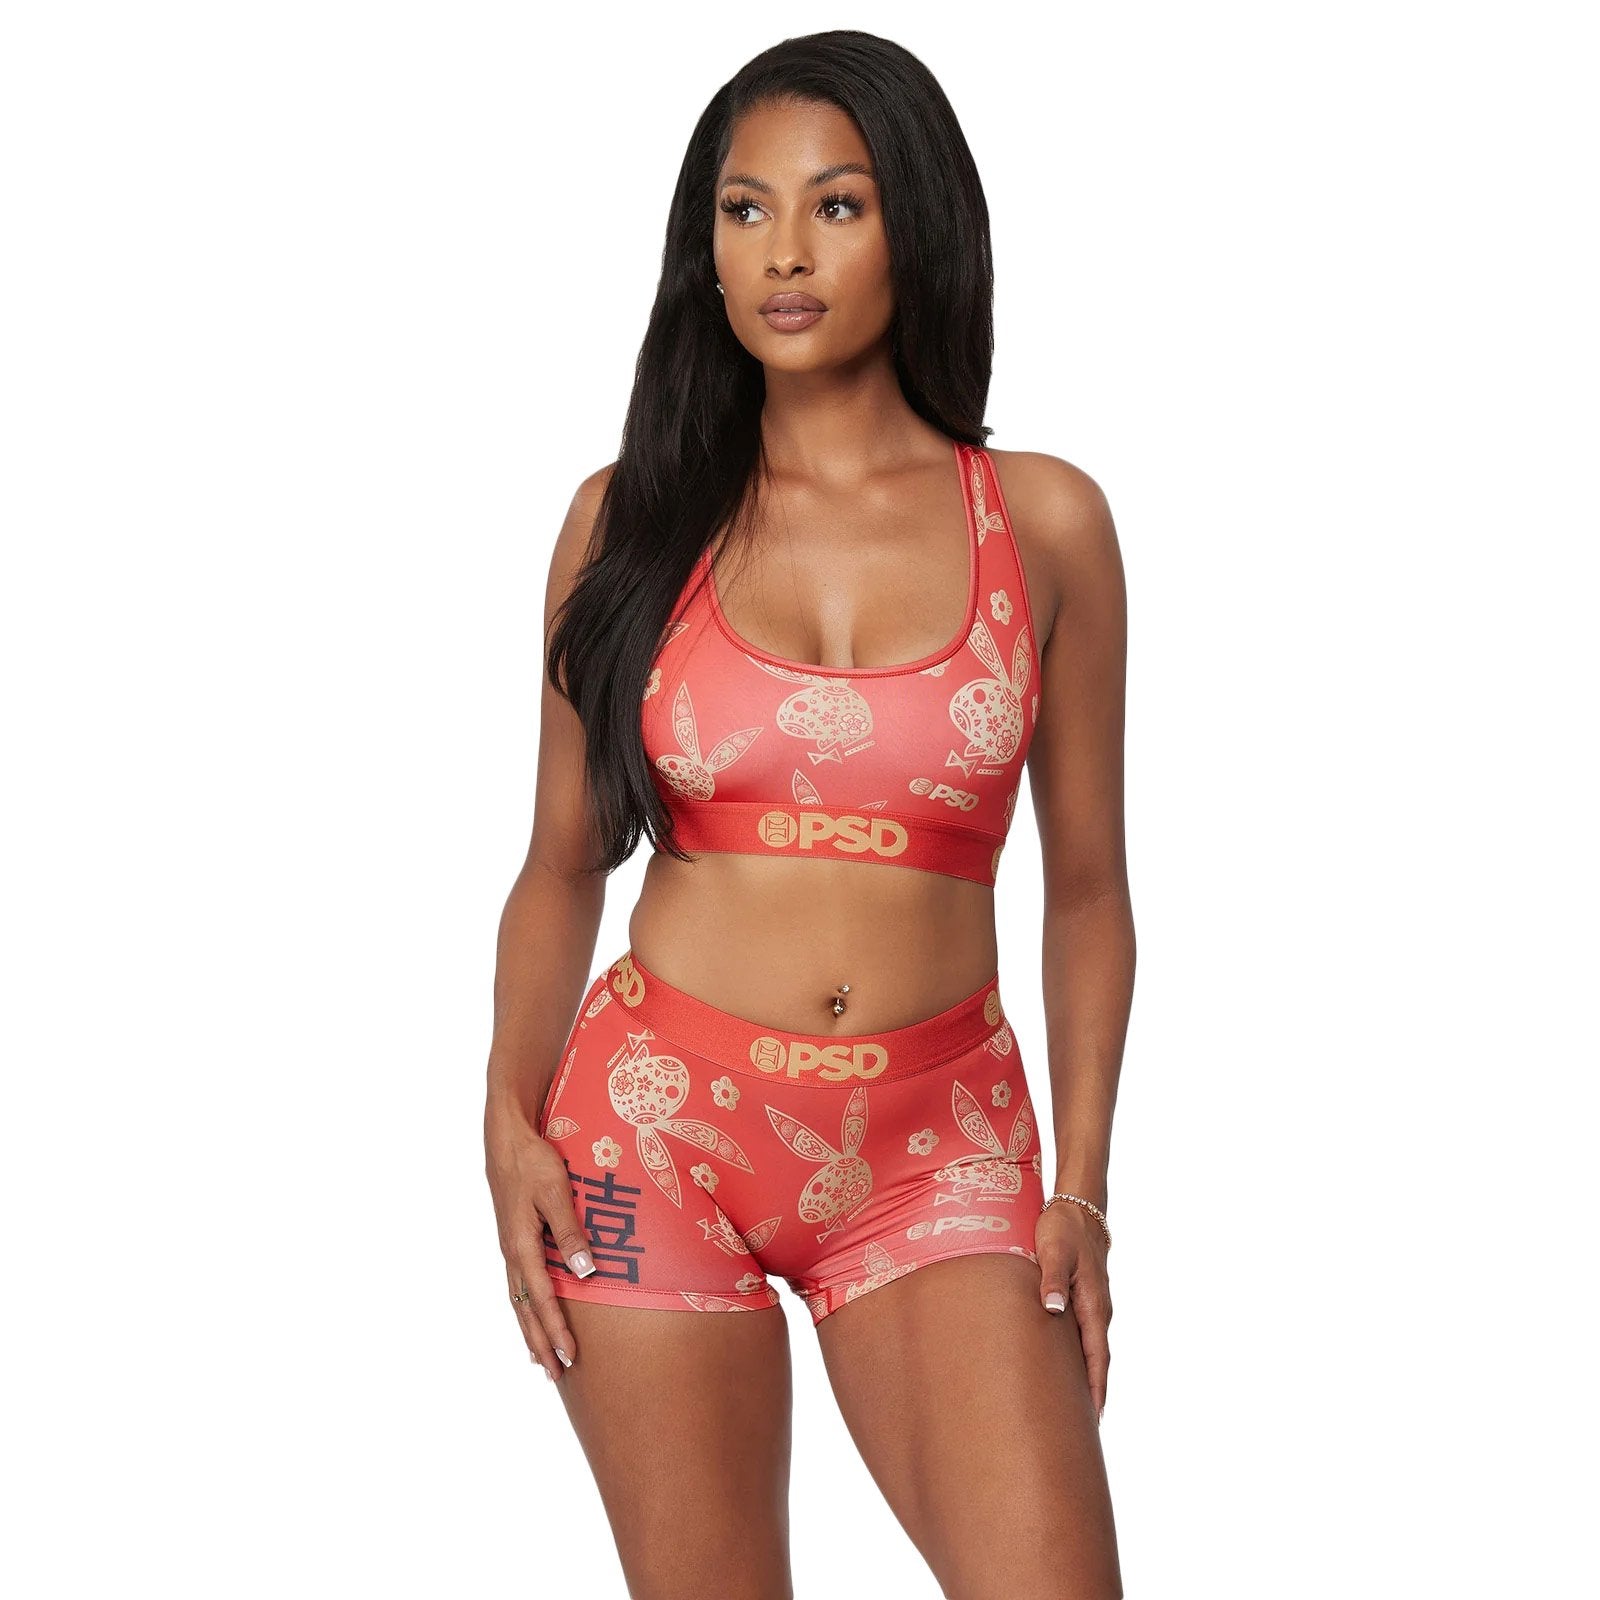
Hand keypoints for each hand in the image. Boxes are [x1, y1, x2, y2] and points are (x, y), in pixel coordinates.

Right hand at [484, 1100, 598, 1381]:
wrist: (506, 1139)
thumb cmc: (533, 1162)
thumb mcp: (555, 1192)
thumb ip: (570, 1232)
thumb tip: (585, 1272)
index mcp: (521, 1246)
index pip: (543, 1299)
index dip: (556, 1330)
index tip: (569, 1356)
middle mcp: (512, 1254)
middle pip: (526, 1310)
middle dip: (541, 1343)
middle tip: (557, 1376)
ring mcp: (509, 1248)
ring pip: (519, 1301)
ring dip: (530, 1331)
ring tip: (541, 1361)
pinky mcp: (512, 1239)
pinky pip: (517, 1285)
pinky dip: (525, 1309)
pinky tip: (531, 1316)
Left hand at [1035, 1200, 1111, 1423]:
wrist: (1078, 1209)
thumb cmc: (1063, 1230)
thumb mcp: (1052, 1251)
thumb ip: (1050, 1279)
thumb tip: (1053, 1310)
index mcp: (1093, 1305)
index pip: (1097, 1357)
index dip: (1095, 1388)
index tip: (1093, 1419)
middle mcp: (1097, 1311)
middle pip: (1097, 1361)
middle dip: (1093, 1393)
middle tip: (1083, 1430)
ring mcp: (1092, 1307)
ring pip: (1091, 1350)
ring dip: (1086, 1378)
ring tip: (1074, 1409)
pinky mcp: (1083, 1300)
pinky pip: (1084, 1337)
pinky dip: (1080, 1358)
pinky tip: (1065, 1369)